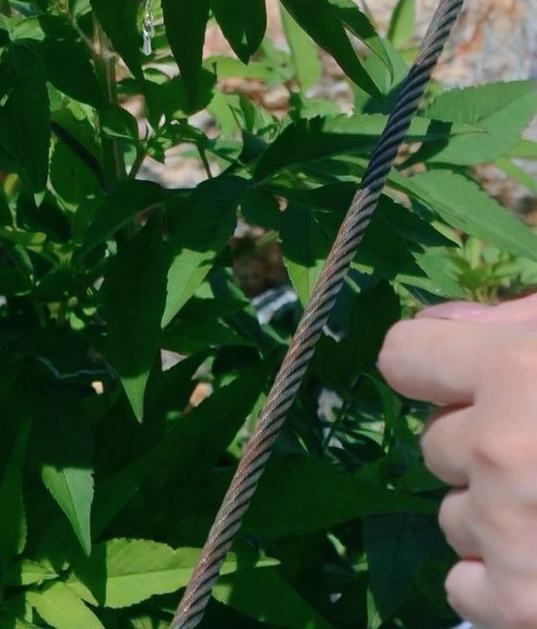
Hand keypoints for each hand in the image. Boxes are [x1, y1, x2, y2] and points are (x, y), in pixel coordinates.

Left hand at [379, 296, 536, 627]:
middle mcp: (498, 447)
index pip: (402, 356)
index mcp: (517, 370)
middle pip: (432, 443)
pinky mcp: (521, 606)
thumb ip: (510, 327)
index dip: (433, 371)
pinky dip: (498, 583)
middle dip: (478, 450)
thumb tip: (437, 323)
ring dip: (492, 518)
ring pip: (450, 516)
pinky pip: (462, 586)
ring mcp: (506, 530)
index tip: (465, 384)